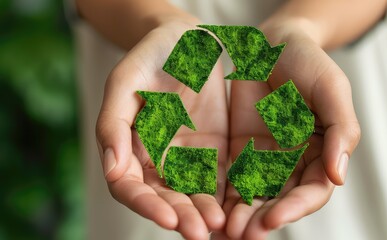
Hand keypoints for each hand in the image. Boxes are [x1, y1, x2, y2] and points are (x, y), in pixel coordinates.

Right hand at [95, 22, 227, 239]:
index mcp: (128, 147)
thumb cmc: (149, 56)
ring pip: (193, 194)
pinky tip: (239, 208)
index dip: (146, 205)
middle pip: (164, 197)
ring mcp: (186, 158)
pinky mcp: (214, 151)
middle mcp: (156, 160)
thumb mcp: (124, 82)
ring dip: (205, 213)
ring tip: (221, 227)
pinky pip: (220, 178)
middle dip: (181, 217)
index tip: (168, 219)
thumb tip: (111, 170)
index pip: (131, 187)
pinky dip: (227, 195)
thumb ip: (113, 124)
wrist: (186, 41)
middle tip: (199, 233)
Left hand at [218, 25, 360, 239]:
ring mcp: (265, 159)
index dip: (295, 208)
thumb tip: (339, 176)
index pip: (312, 191)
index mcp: (322, 153)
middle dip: (262, 220)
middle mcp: (294, 163)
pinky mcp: (239, 152)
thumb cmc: (307, 62)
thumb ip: (341, 131)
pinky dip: (223, 197)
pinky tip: (211, 210)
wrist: (271, 45)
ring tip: (225, 232)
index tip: (272, 219)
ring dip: (241, 216)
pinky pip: (231, 178)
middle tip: (242, 235)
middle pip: (280, 200)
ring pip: (255, 196)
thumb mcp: (331, 89)